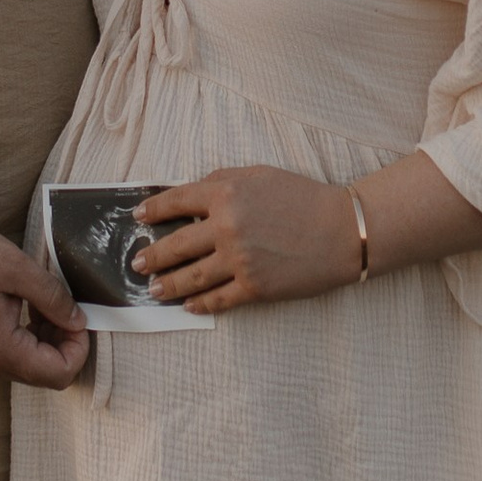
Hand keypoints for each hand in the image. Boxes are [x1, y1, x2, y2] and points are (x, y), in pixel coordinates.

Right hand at [0, 178, 87, 384]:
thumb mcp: (18, 269)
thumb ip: (54, 299)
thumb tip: (78, 320)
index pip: (58, 374)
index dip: (79, 349)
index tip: (81, 319)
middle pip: (45, 373)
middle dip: (65, 343)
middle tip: (67, 306)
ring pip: (30, 363)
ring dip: (48, 338)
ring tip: (47, 301)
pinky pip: (12, 353)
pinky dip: (30, 335)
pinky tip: (30, 305)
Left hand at [134, 166, 360, 314]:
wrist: (344, 230)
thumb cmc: (304, 197)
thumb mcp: (260, 175)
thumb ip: (222, 181)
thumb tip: (190, 193)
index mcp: (225, 194)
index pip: (175, 202)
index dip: (153, 211)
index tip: (139, 218)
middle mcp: (226, 228)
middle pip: (175, 246)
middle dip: (152, 256)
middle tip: (138, 264)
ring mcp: (239, 261)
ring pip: (190, 278)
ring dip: (167, 285)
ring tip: (154, 289)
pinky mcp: (254, 288)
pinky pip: (218, 300)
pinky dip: (199, 305)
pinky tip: (188, 305)